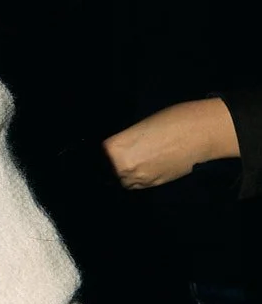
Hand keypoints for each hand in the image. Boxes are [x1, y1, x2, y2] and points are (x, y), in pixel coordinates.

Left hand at [102, 98, 239, 189]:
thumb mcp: (139, 126)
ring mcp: (141, 179)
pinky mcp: (156, 184)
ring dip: (122, 173)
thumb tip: (115, 150)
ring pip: (122, 181)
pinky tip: (143, 164)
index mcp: (116, 151)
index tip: (102, 151)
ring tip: (131, 159)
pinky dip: (137, 177)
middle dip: (110, 165)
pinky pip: (138, 184)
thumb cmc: (172, 120)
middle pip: (107, 173)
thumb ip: (123, 142)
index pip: (99, 157)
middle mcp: (124, 169)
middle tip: (118, 154)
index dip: (101, 154)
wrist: (204, 132)